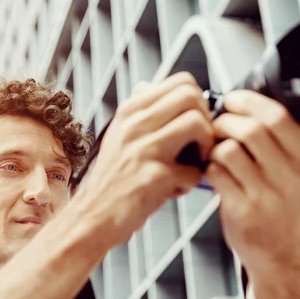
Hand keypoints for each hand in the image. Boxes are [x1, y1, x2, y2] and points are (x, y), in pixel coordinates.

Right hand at [75, 72, 214, 246]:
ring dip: (207, 147)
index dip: (199, 101)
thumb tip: (149, 86)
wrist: (92, 216)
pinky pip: (195, 171)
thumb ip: (137, 112)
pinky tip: (176, 189)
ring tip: (194, 163)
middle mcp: (133, 125)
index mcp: (129, 112)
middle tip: (200, 144)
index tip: (194, 123)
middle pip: (191, 96)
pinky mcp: (153, 177)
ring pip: (196, 123)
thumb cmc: (112, 180)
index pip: (181, 82)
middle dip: (207, 120)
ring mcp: (142, 150)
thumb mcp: (117, 136)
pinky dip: (192, 183)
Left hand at [205, 90, 299, 276]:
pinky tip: (212, 172)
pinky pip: (216, 173)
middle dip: (224, 122)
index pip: (278, 116)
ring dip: (213, 146)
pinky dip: (207, 167)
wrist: (276, 250)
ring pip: (229, 150)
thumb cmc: (276, 202)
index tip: (232, 100)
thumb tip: (249, 99)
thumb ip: (277, 137)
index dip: (249, 101)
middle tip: (215, 127)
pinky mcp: (243, 209)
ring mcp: (267, 194)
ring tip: (213, 153)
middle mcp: (290, 174)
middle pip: (251, 129)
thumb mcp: (291, 168)